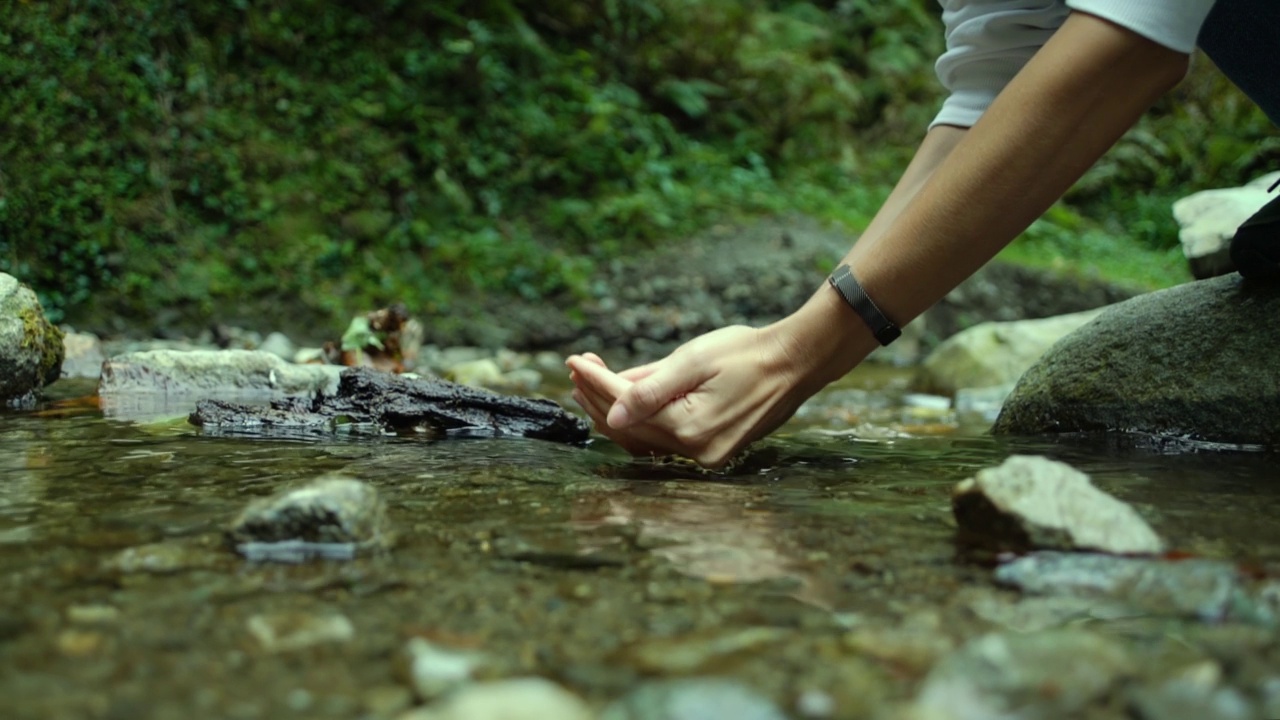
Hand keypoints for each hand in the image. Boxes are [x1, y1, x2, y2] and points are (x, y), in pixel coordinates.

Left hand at [567, 325, 815, 467]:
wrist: (796, 362)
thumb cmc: (748, 353)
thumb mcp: (694, 360)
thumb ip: (650, 387)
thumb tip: (610, 412)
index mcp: (689, 425)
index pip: (626, 404)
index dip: (595, 381)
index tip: (573, 360)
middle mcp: (695, 449)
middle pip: (630, 427)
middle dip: (598, 397)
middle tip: (578, 369)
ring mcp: (705, 454)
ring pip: (643, 438)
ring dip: (615, 412)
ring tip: (590, 384)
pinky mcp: (713, 450)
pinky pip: (663, 441)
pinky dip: (640, 423)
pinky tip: (625, 404)